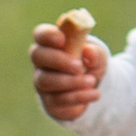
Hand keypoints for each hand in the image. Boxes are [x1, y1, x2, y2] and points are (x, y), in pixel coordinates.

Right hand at [31, 6, 106, 120]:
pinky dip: (78, 97)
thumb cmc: (90, 62)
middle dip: (58, 60)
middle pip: (38, 56)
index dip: (48, 35)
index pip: (41, 34)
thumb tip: (88, 52)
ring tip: (92, 81)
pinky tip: (94, 94)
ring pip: (46, 81)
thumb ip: (94, 51)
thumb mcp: (97, 54)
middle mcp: (42, 62)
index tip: (62, 40)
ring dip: (70, 81)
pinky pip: (57, 100)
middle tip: (79, 66)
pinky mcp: (49, 101)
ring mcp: (42, 82)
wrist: (92, 87)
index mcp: (51, 43)